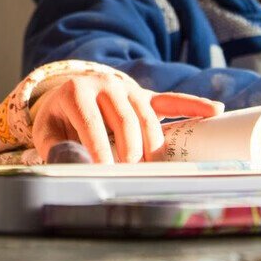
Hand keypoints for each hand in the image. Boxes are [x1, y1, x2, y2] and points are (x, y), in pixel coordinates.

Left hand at [32, 74, 222, 162]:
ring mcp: (128, 88)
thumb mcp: (46, 131)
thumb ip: (53, 149)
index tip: (106, 173)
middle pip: (124, 119)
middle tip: (130, 176)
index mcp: (76, 92)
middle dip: (130, 151)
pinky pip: (171, 100)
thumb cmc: (58, 119)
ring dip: (154, 144)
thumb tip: (70, 167)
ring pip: (148, 116)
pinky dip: (193, 104)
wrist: (69, 93)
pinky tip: (214, 110)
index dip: (99, 149)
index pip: (91, 123)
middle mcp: (104, 84)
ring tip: (154, 168)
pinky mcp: (145, 95)